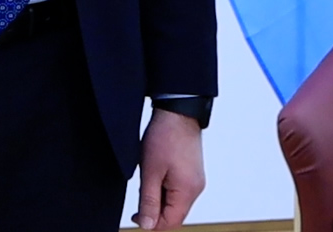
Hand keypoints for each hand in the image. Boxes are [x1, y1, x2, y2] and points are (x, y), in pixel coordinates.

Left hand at [133, 107, 204, 229]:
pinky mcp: (193, 174)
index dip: (151, 223)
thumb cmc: (165, 137)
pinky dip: (165, 190)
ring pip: (175, 204)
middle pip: (174, 215)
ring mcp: (196, 181)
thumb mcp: (150, 172)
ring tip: (149, 179)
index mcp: (187, 191)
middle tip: (141, 193)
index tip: (136, 214)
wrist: (178, 112)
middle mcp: (196, 189)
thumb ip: (148, 202)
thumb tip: (147, 225)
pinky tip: (157, 176)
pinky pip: (179, 192)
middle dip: (155, 210)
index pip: (170, 223)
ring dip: (159, 199)